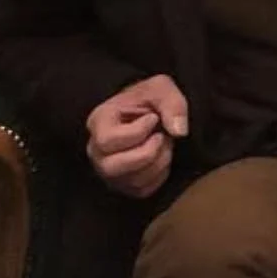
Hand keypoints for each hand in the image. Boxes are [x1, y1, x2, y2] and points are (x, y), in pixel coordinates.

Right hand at [85, 74, 187, 198]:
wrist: (150, 112)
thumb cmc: (149, 98)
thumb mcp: (161, 88)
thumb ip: (171, 103)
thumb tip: (179, 131)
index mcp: (99, 122)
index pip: (109, 140)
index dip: (138, 132)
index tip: (153, 118)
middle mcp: (97, 151)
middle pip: (114, 167)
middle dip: (148, 153)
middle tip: (161, 136)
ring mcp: (107, 171)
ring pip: (132, 181)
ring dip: (159, 162)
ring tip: (164, 143)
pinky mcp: (123, 184)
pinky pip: (142, 190)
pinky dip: (160, 175)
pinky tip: (161, 156)